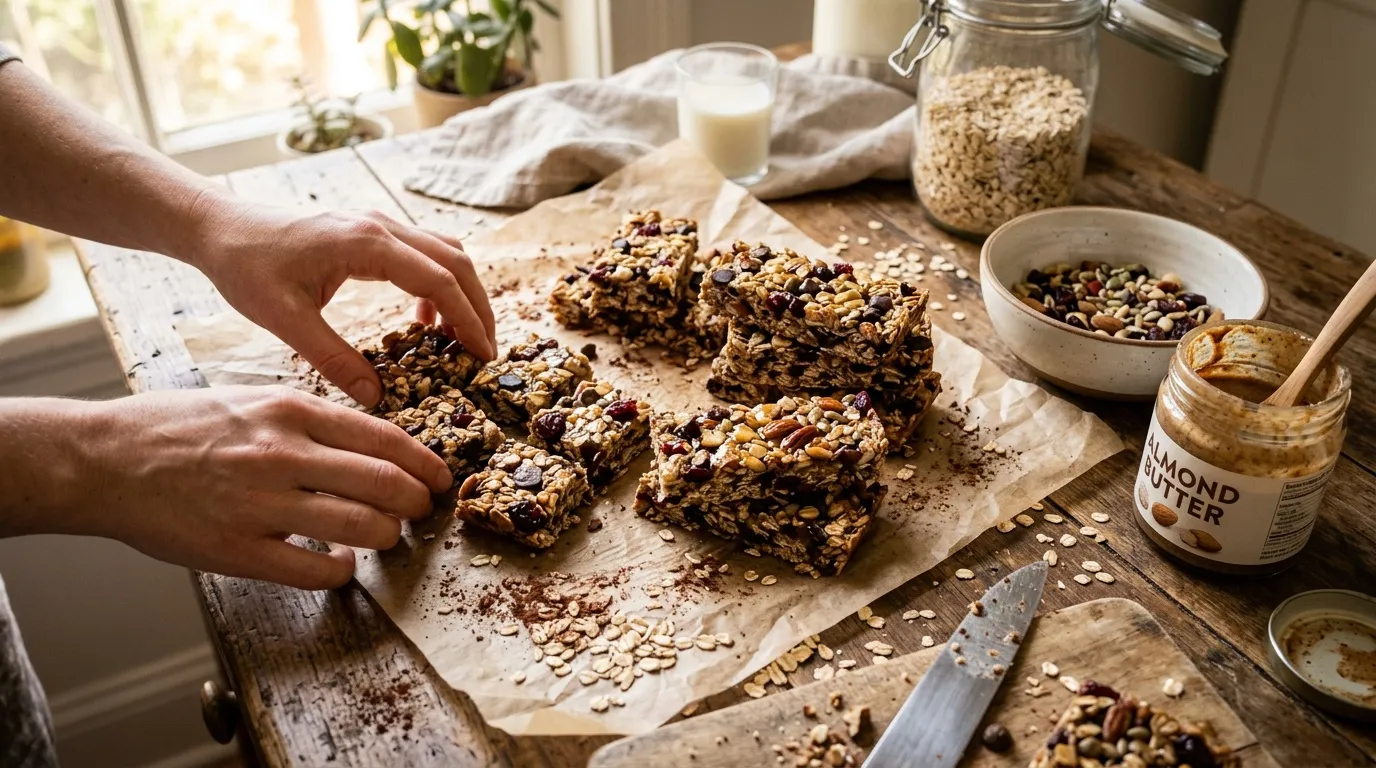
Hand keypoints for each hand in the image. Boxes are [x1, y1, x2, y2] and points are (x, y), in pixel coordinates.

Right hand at [85, 386, 452, 588]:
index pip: (386, 438)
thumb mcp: (252, 400)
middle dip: (418, 503)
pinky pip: (316, 570)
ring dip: (388, 536)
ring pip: (363, 526)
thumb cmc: (178, 427)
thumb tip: (372, 443)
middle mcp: (283, 454)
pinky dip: (341, 572)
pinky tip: (339, 565)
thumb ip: (312, 420)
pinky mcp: (238, 549)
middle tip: (422, 513)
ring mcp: (261, 503)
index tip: (439, 478)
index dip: (425, 464)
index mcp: (291, 412)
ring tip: (385, 537)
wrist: (104, 459)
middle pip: (387, 484)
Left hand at [187, 198, 498, 407]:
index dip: (468, 320)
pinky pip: (425, 253)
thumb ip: (333, 359)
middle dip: (478, 309)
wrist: (220, 228)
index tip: (482, 357)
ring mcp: (379, 224)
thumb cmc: (246, 267)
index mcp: (366, 244)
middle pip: (457, 262)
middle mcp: (381, 226)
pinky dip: (439, 284)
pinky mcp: (372, 230)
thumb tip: (376, 398)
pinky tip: (423, 320)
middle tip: (483, 354)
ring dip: (463, 294)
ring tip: (461, 340)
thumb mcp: (285, 321)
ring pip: (447, 252)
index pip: (440, 280)